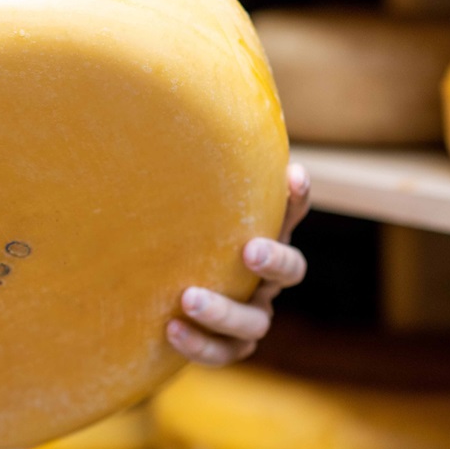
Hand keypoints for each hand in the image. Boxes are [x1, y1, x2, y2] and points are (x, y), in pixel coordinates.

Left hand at [167, 162, 310, 366]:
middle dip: (274, 260)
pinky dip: (201, 345)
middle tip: (248, 250)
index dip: (296, 198)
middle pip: (291, 271)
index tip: (292, 177)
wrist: (153, 291)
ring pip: (256, 322)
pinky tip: (170, 329)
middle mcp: (265, 276)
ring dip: (224, 311)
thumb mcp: (175, 200)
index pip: (290, 212)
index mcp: (264, 234)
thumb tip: (171, 94)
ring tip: (185, 298)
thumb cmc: (171, 231)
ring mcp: (251, 314)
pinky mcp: (226, 345)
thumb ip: (182, 167)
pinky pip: (225, 353)